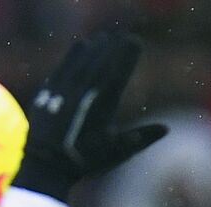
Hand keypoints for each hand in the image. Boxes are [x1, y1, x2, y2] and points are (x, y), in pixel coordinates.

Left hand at [12, 30, 167, 201]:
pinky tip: (80, 46)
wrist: (45, 168)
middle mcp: (82, 97)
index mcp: (101, 107)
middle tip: (122, 35)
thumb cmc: (84, 161)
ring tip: (102, 37)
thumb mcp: (114, 152)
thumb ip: (140, 138)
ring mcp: (62, 95)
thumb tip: (166, 129)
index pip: (118, 74)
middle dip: (112, 47)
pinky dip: (71, 57)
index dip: (127, 56)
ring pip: (80, 64)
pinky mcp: (46, 96)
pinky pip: (61, 70)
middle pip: (99, 64)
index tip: (135, 41)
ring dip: (93, 48)